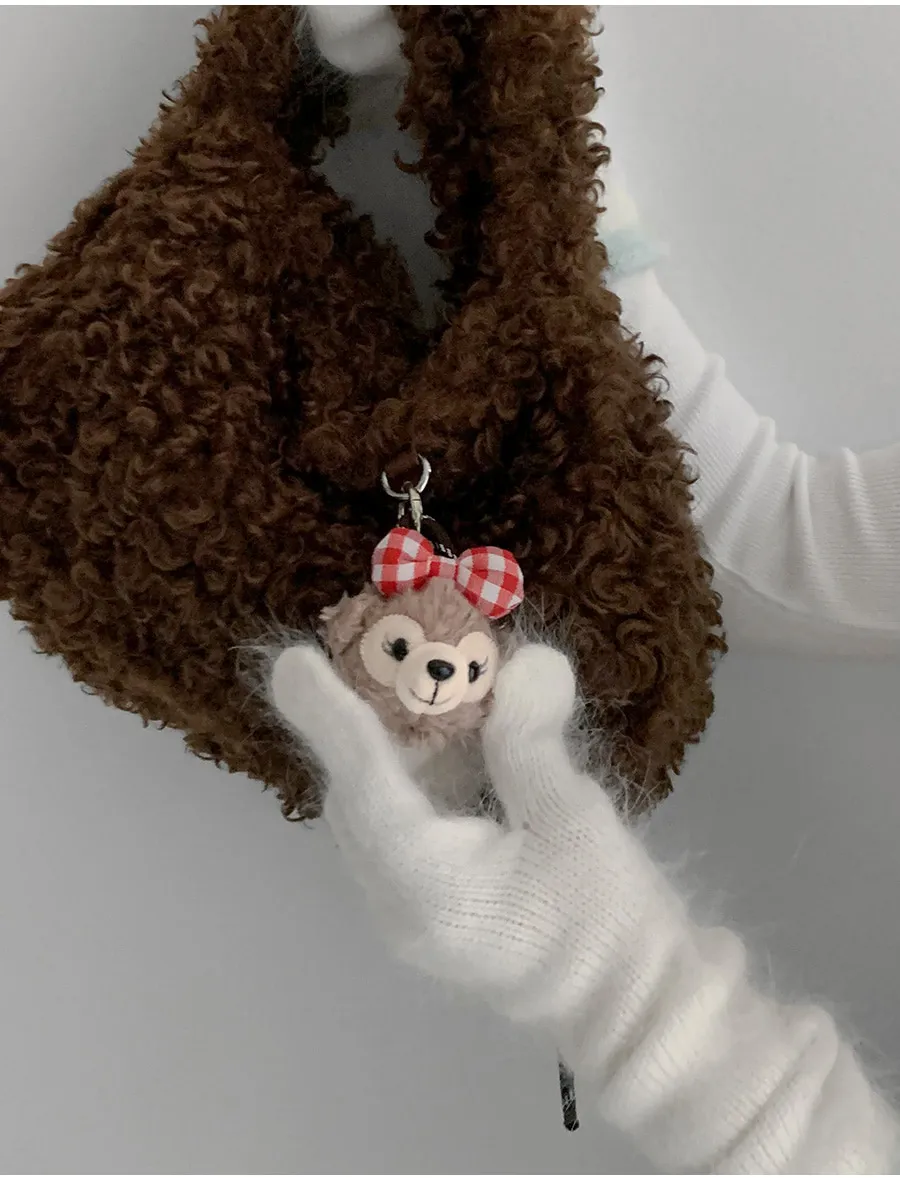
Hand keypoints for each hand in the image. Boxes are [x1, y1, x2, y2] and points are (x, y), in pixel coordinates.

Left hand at [270, 641, 656, 1017]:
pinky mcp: (432, 909)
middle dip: (371, 721)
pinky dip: (424, 779)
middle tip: (395, 657)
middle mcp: (397, 901)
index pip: (363, 782)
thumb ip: (531, 738)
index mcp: (425, 883)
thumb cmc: (607, 920)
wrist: (633, 1006)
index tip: (293, 661)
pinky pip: (405, 830)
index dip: (330, 715)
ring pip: (379, 811)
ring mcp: (410, 912)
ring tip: (436, 690)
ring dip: (402, 748)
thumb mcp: (572, 818)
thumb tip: (524, 660)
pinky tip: (464, 742)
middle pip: (359, 795)